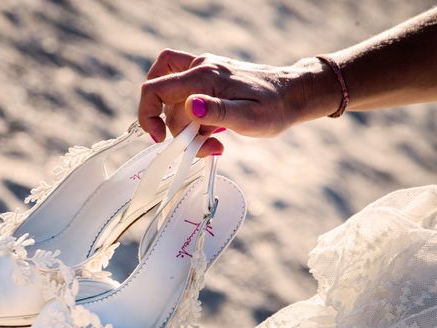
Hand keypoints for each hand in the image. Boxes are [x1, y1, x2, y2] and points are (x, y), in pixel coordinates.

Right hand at [138, 49, 336, 155]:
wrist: (294, 93)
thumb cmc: (275, 108)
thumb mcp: (249, 117)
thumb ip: (217, 112)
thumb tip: (190, 106)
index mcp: (204, 76)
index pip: (155, 89)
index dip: (148, 115)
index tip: (161, 139)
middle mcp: (200, 68)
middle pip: (164, 100)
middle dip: (175, 129)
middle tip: (200, 145)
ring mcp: (204, 71)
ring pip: (174, 100)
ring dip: (186, 126)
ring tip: (213, 141)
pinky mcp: (209, 79)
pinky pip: (186, 98)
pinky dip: (192, 118)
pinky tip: (212, 130)